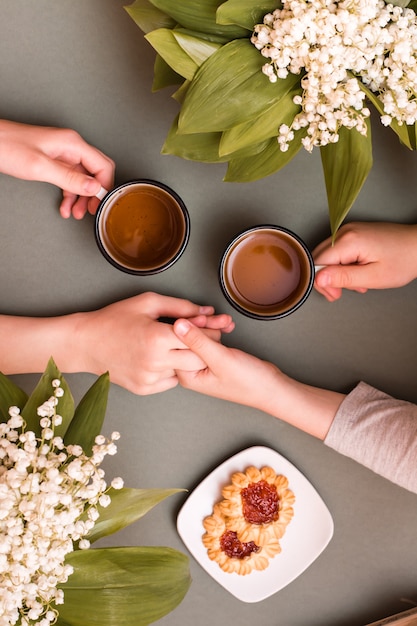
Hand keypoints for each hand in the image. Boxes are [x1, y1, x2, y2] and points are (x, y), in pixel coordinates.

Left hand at [0, 120, 113, 218]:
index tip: (99, 202)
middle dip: (94, 194)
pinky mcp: (53, 160)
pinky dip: (69, 193)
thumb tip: (93, 187)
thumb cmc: (7, 146)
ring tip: (76, 212)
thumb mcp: (41, 167)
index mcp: (72, 144)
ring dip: (80, 197)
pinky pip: (69, 179)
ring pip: (82, 178)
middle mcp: (70, 147)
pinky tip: (65, 205)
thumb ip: (70, 179)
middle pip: (95, 172)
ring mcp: (62, 153)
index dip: (104, 186)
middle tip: (89, 210)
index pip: (102, 166)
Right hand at [75, 292, 233, 394]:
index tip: (212, 326)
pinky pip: (170, 382)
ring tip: (174, 347)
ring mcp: (149, 378)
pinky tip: (160, 359)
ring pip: (185, 372)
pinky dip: (171, 371)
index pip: (199, 338)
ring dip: (186, 361)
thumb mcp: (148, 303)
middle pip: (198, 360)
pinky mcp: (143, 389)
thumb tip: (207, 311)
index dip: (210, 331)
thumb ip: (181, 306)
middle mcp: (155, 361)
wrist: (86, 343)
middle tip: (198, 338)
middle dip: (204, 348)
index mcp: (157, 337)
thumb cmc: (114, 319)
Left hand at [173, 318, 280, 411]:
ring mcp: (203, 364)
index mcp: (187, 375)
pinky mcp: (213, 358)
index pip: (177, 344)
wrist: (271, 388)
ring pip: (200, 335)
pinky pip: (210, 338)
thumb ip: (198, 341)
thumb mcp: (221, 359)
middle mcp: (192, 370)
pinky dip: (218, 330)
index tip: (202, 318)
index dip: (190, 327)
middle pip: (188, 338)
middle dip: (204, 325)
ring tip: (226, 322)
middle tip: (219, 320)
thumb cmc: (248, 382)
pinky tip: (226, 326)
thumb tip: (177, 325)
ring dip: (213, 325)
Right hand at [313, 222, 416, 300]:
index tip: (336, 293)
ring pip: (327, 256)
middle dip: (328, 279)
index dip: (322, 282)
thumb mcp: (373, 277)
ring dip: (337, 273)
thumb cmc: (403, 260)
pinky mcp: (353, 233)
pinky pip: (337, 251)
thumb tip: (319, 278)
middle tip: (343, 292)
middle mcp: (344, 232)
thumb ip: (344, 277)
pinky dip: (343, 265)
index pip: (317, 263)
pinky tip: (358, 271)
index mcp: (348, 241)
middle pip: (319, 259)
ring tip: (358, 281)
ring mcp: (348, 231)